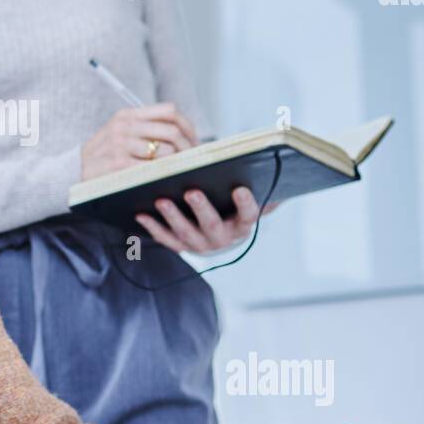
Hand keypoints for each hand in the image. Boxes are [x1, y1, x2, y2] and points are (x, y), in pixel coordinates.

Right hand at [80, 103, 199, 180]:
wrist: (74, 169)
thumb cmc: (105, 154)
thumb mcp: (120, 131)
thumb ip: (146, 127)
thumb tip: (184, 134)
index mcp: (129, 114)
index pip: (169, 110)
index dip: (187, 125)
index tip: (193, 140)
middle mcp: (125, 126)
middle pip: (171, 131)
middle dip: (188, 147)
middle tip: (192, 160)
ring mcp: (121, 145)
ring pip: (165, 151)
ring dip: (176, 163)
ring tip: (179, 170)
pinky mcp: (118, 164)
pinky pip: (152, 168)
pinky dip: (163, 173)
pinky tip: (165, 178)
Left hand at [134, 186, 275, 253]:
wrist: (219, 236)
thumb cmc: (232, 209)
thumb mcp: (248, 203)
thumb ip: (263, 193)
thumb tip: (282, 177)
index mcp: (241, 226)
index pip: (248, 216)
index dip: (246, 204)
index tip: (241, 188)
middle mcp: (221, 239)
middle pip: (212, 225)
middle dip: (202, 208)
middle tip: (192, 191)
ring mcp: (199, 245)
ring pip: (185, 233)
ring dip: (172, 217)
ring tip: (161, 199)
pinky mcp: (179, 246)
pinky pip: (165, 238)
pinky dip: (152, 227)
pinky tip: (141, 213)